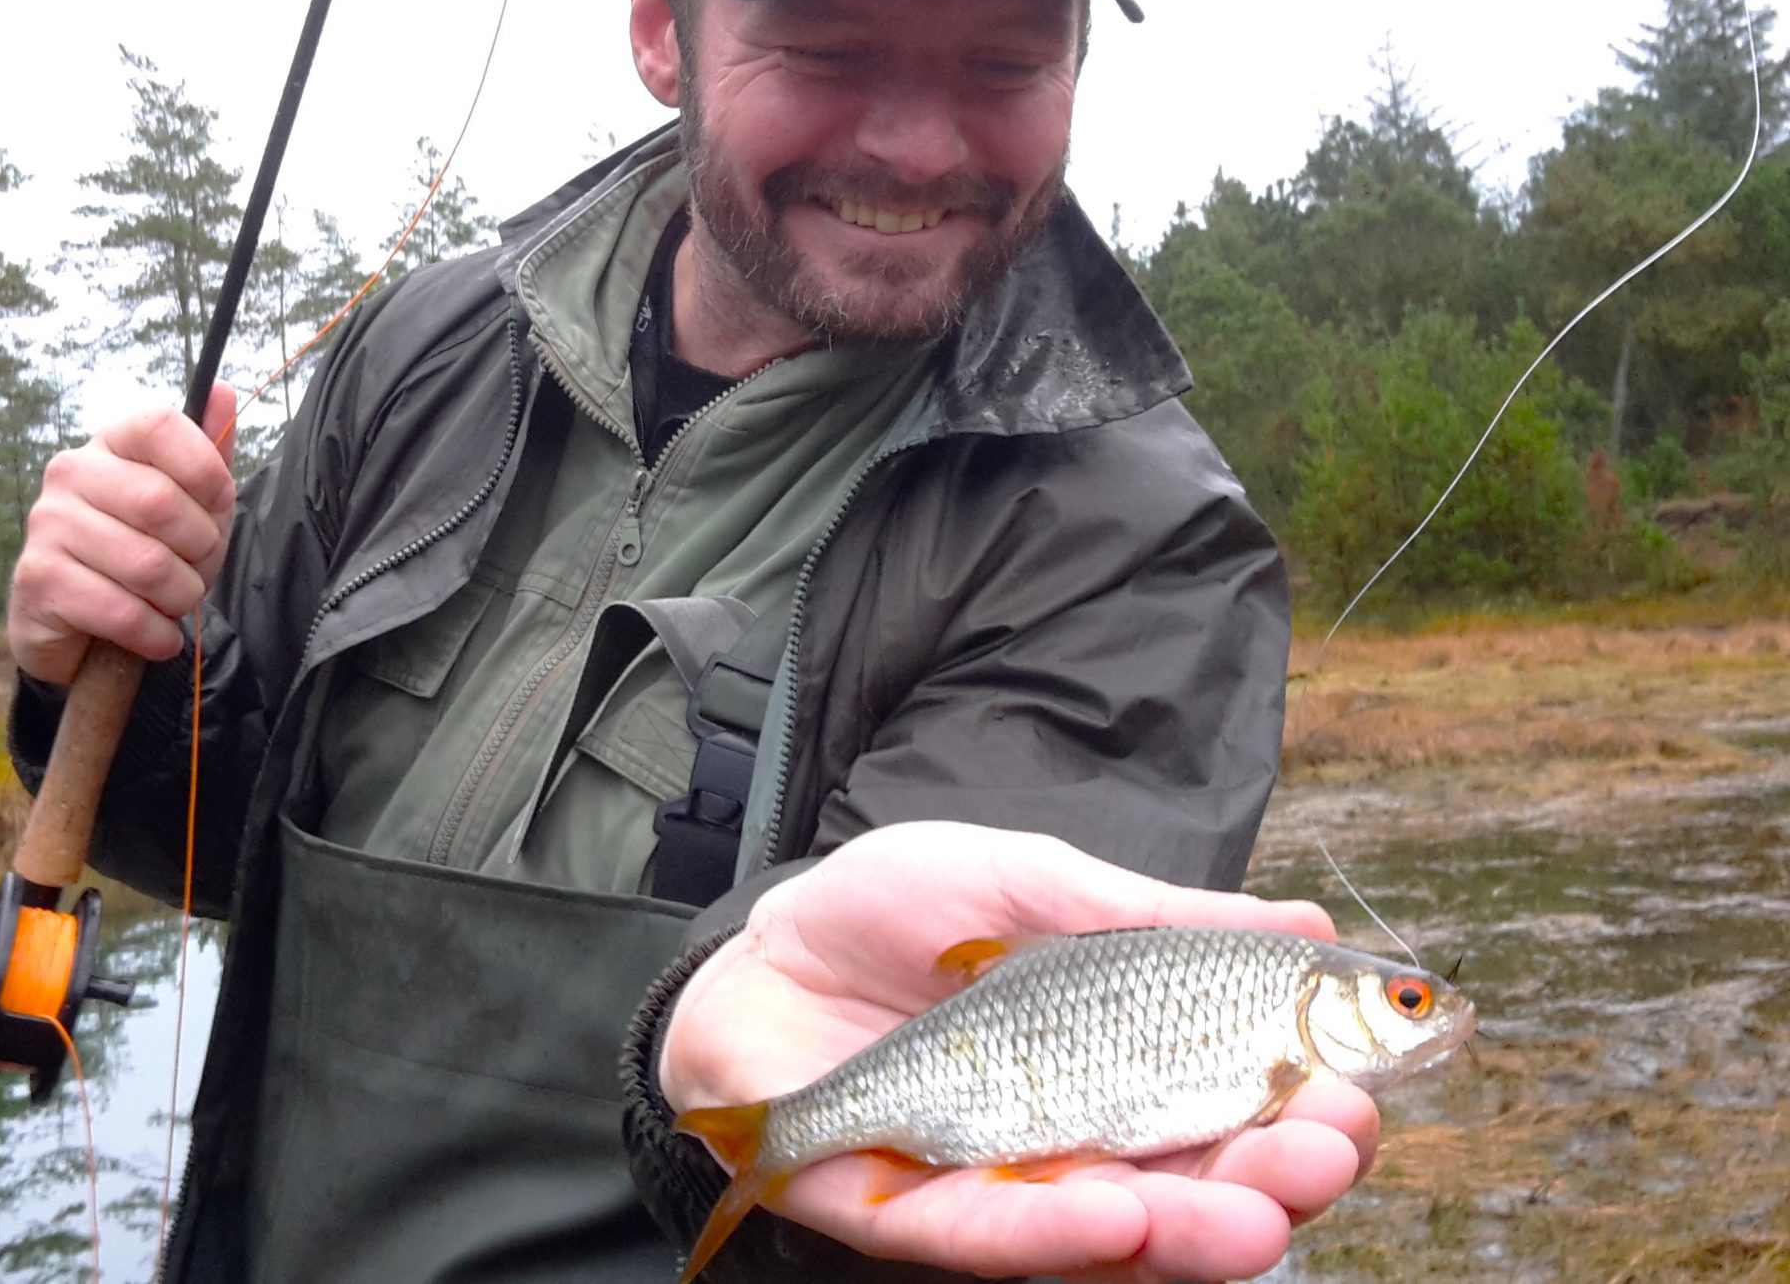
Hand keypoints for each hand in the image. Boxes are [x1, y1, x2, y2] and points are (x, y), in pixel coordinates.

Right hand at [7, 383, 239, 684]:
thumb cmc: (143, 553)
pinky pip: (122, 610)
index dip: (204, 467)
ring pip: (148, 565)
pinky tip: (156, 633)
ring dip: (180, 596)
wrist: (81, 626)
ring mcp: (47, 525)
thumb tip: (222, 390)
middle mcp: (70, 474)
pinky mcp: (38, 580)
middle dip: (201, 549)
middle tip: (195, 568)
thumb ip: (208, 454)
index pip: (159, 424)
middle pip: (161, 502)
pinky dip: (155, 632)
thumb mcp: (190, 505)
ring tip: (173, 602)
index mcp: (111, 445)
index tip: (219, 502)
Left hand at [661, 821, 1378, 1281]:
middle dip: (1274, 1180)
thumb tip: (1309, 926)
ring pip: (1115, 1233)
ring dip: (1191, 1230)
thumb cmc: (905, 908)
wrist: (763, 939)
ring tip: (1254, 1214)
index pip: (1239, 1109)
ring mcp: (1002, 1183)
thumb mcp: (1040, 886)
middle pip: (1198, 1187)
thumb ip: (1157, 918)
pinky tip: (1122, 1213)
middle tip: (1329, 1151)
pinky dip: (1057, 1232)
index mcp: (1125, 1067)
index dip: (1308, 1110)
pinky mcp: (912, 1210)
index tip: (1360, 1091)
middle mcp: (1081, 1141)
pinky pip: (992, 1236)